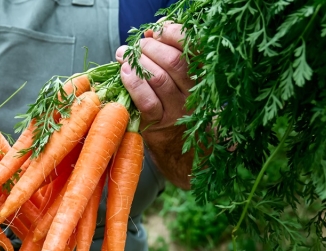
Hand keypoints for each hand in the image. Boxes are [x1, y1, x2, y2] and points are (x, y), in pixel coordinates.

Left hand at [115, 22, 194, 188]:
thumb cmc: (174, 102)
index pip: (194, 49)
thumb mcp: (179, 78)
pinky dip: (133, 84)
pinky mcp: (157, 123)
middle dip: (151, 48)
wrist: (179, 146)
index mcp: (201, 76)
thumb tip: (152, 31)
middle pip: (175, 62)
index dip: (175, 34)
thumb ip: (168, 52)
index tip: (159, 30)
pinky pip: (146, 101)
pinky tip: (124, 73)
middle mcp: (193, 93)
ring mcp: (176, 109)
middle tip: (138, 46)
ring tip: (126, 56)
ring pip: (159, 79)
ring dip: (138, 63)